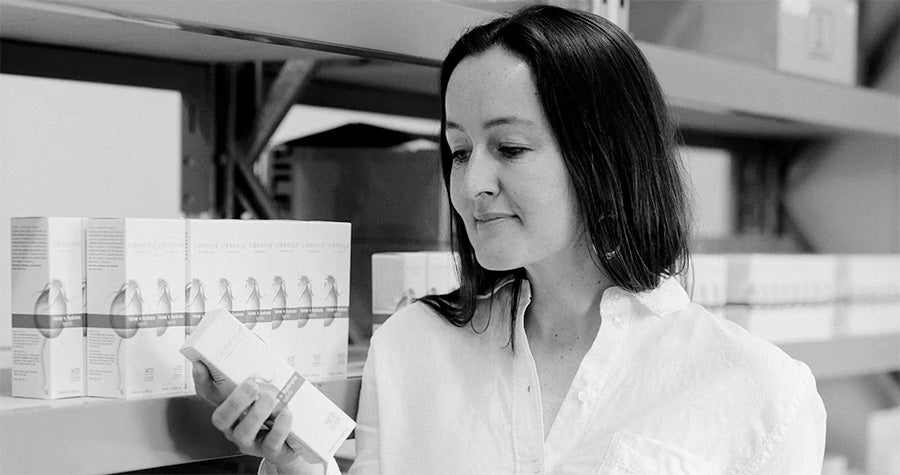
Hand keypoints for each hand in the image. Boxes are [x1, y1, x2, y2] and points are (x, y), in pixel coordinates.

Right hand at [192, 362, 313, 472]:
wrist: (296, 440)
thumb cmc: (277, 411)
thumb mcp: (267, 387)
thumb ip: (260, 365)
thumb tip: (254, 341)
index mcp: (231, 409)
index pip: (208, 395)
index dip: (201, 380)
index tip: (200, 364)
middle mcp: (235, 426)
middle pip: (221, 418)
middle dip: (235, 400)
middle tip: (252, 385)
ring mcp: (251, 441)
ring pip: (243, 433)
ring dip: (258, 413)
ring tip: (272, 399)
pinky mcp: (270, 451)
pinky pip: (271, 443)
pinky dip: (280, 426)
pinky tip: (287, 414)